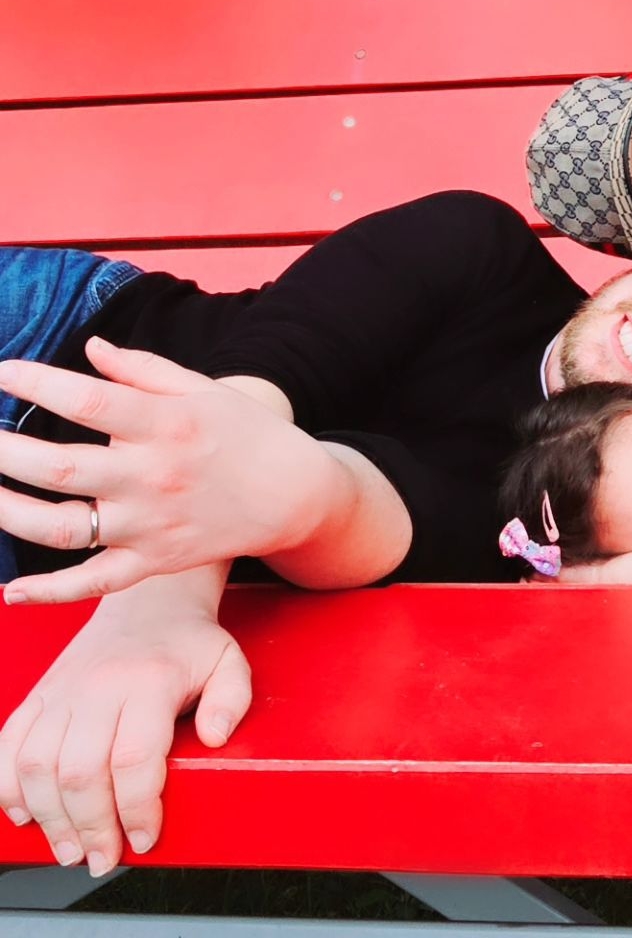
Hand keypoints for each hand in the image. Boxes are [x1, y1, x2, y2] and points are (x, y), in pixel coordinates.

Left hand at [0, 339, 332, 603]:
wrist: (292, 493)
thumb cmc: (244, 432)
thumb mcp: (202, 389)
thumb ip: (142, 370)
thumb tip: (89, 350)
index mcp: (166, 423)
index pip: (88, 400)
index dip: (37, 384)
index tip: (3, 372)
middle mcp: (153, 475)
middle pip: (61, 467)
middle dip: (5, 451)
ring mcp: (150, 525)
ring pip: (63, 529)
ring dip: (10, 512)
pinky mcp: (152, 561)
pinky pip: (92, 584)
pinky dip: (49, 592)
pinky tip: (11, 588)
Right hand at [0, 575, 249, 874]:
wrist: (148, 599)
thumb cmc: (187, 642)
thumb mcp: (227, 661)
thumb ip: (232, 698)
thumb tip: (217, 736)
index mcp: (149, 680)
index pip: (134, 759)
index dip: (137, 809)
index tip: (145, 837)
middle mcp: (99, 686)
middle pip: (80, 772)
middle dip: (91, 827)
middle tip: (103, 856)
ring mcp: (63, 690)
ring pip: (37, 766)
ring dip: (49, 818)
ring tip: (70, 848)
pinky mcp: (39, 695)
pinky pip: (9, 746)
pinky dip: (9, 786)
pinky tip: (27, 814)